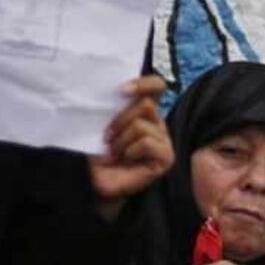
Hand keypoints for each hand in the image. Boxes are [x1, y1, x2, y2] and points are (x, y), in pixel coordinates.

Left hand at [89, 76, 172, 217]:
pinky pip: (146, 143)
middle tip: (107, 137)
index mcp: (144, 111)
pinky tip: (125, 160)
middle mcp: (157, 123)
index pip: (156, 86)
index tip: (121, 90)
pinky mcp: (166, 158)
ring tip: (115, 152)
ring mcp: (164, 140)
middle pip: (146, 104)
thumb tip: (117, 90)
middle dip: (120, 120)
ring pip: (141, 125)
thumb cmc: (100, 153)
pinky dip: (130, 151)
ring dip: (121, 140)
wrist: (98, 181)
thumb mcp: (104, 123)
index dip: (144, 83)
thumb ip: (115, 106)